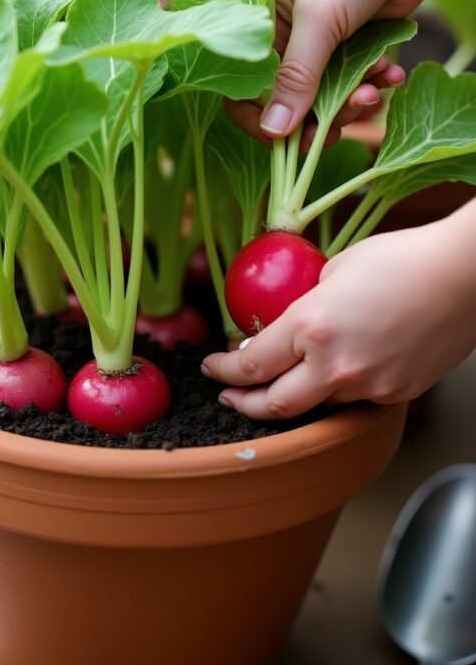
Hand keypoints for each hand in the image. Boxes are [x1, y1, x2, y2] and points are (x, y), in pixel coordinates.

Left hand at [201, 211, 475, 419]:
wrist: (466, 274)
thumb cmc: (404, 258)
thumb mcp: (335, 269)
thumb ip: (303, 300)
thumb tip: (283, 320)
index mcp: (312, 327)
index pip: (252, 364)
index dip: (224, 369)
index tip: (213, 365)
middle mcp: (336, 365)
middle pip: (275, 405)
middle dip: (243, 403)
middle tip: (229, 396)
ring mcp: (370, 385)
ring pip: (318, 404)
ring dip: (296, 395)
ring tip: (286, 380)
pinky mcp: (397, 393)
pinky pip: (357, 399)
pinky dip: (339, 388)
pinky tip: (338, 371)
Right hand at [228, 0, 434, 144]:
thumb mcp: (319, 20)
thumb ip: (297, 78)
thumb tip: (275, 134)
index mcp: (256, 27)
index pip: (243, 89)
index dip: (261, 119)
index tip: (286, 139)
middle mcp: (281, 42)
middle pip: (287, 105)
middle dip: (319, 117)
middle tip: (347, 114)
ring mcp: (316, 50)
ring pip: (322, 104)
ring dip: (350, 105)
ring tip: (374, 92)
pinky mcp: (347, 54)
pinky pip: (351, 90)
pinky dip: (371, 88)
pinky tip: (390, 75)